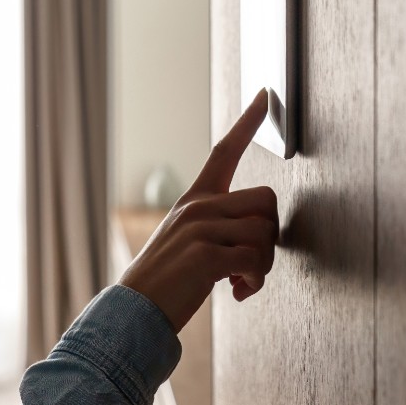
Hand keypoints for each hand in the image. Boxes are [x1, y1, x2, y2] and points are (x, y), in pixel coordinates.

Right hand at [119, 89, 278, 332]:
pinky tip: (236, 292)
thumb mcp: (188, 240)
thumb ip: (219, 225)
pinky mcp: (205, 255)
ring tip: (240, 282)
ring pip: (265, 232)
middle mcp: (198, 206)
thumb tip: (260, 234)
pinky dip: (254, 282)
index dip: (248, 122)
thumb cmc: (168, 279)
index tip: (266, 94)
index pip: (225, 151)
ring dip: (263, 265)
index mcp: (195, 199)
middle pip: (266, 200)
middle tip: (252, 263)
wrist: (135, 310)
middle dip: (270, 235)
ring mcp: (200, 228)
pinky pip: (255, 260)